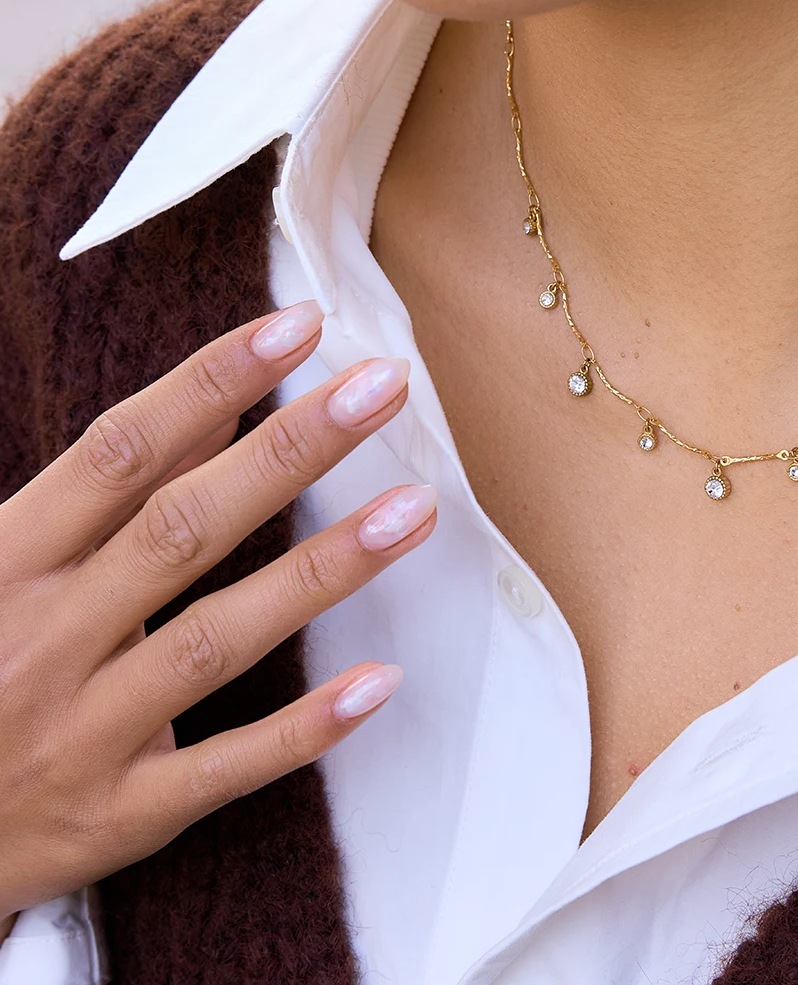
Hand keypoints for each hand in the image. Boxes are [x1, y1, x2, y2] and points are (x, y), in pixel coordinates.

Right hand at [0, 302, 435, 921]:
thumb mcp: (7, 562)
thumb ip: (105, 489)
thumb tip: (216, 407)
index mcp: (6, 563)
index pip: (121, 452)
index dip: (212, 381)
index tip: (300, 326)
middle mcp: (44, 641)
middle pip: (184, 529)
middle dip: (291, 451)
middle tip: (385, 386)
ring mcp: (83, 733)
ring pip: (217, 642)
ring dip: (322, 572)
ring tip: (414, 510)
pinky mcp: (119, 814)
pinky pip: (224, 768)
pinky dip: (303, 729)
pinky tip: (380, 680)